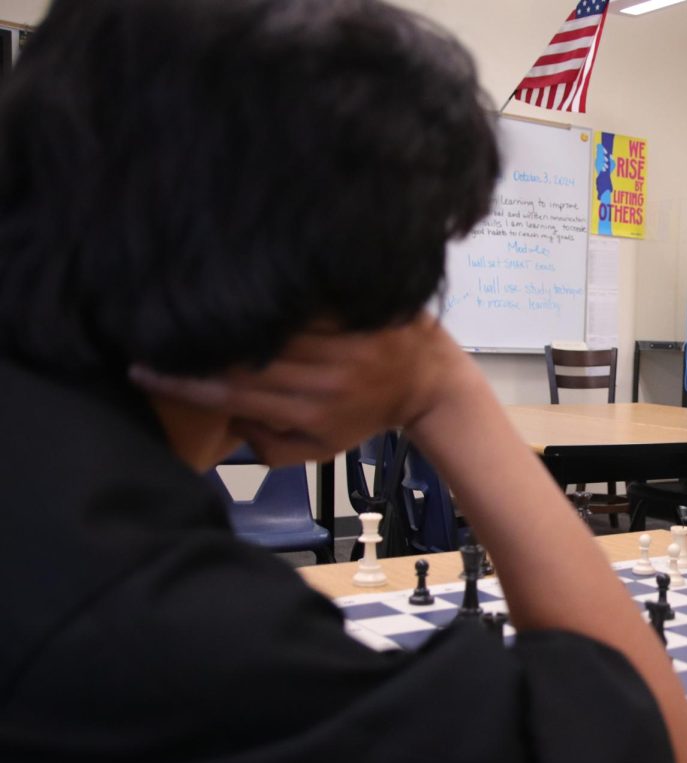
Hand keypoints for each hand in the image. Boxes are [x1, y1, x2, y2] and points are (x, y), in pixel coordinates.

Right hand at [130, 313, 464, 464]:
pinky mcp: (361, 312)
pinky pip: (311, 299)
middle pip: (248, 358)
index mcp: (311, 410)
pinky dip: (277, 290)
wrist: (430, 384)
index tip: (143, 368)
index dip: (186, 382)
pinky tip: (241, 277)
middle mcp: (326, 377)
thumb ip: (271, 445)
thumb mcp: (321, 448)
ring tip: (187, 296)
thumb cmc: (367, 416)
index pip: (234, 395)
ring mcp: (346, 342)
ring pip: (275, 325)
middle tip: (151, 325)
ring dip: (232, 311)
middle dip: (199, 342)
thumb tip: (227, 421)